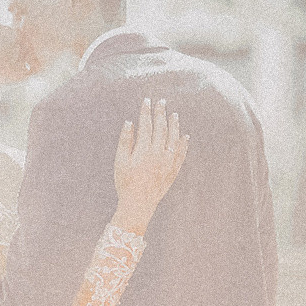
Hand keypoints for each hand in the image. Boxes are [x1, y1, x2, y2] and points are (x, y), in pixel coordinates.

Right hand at [111, 97, 187, 235]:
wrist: (139, 204)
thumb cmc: (125, 182)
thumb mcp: (120, 161)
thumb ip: (125, 141)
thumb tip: (130, 122)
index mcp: (144, 149)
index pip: (146, 125)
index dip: (146, 111)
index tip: (146, 101)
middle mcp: (159, 153)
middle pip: (161, 128)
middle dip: (160, 113)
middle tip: (161, 102)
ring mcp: (168, 162)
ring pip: (174, 138)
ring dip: (174, 125)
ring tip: (174, 114)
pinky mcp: (174, 170)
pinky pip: (181, 154)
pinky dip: (183, 144)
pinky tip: (185, 136)